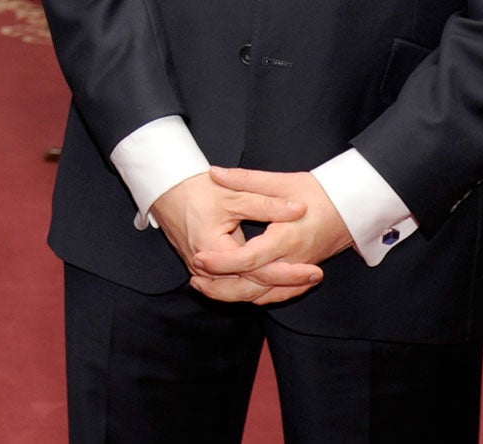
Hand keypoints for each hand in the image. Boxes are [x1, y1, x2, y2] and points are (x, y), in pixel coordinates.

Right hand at [149, 171, 320, 305]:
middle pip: (251, 288)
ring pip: (241, 293)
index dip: (288, 272)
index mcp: (212, 248)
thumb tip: (299, 209)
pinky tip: (278, 283)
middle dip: (285, 286)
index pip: (256, 270)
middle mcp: (205, 266)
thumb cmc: (196, 189)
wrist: (166, 190)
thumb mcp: (232, 194)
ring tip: (303, 283)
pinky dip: (255, 288)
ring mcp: (202, 271)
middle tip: (316, 277)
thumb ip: (266, 204)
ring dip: (271, 291)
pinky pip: (233, 288)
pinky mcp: (204, 271)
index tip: (314, 269)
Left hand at [186, 166, 349, 303]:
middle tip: (194, 280)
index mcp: (287, 238)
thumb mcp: (282, 182)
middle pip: (254, 285)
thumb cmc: (320, 192)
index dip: (223, 262)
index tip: (199, 258)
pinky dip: (255, 296)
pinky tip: (234, 290)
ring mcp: (298, 269)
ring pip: (265, 295)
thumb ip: (246, 180)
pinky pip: (277, 293)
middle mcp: (293, 260)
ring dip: (235, 295)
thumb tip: (214, 172)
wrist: (354, 206)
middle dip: (222, 287)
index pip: (249, 259)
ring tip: (205, 287)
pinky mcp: (301, 272)